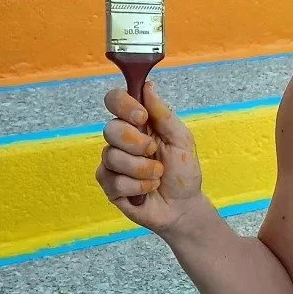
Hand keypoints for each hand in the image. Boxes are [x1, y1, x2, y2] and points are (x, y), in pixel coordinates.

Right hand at [96, 81, 203, 232]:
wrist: (183, 206)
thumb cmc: (183, 172)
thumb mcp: (182, 139)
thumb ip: (163, 114)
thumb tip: (148, 87)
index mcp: (138, 124)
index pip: (115, 100)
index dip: (123, 105)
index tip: (142, 118)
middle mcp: (121, 140)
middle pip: (111, 129)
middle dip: (137, 143)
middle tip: (154, 152)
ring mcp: (113, 163)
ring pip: (113, 157)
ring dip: (143, 169)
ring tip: (157, 176)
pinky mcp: (109, 185)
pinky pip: (114, 180)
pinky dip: (138, 186)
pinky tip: (148, 189)